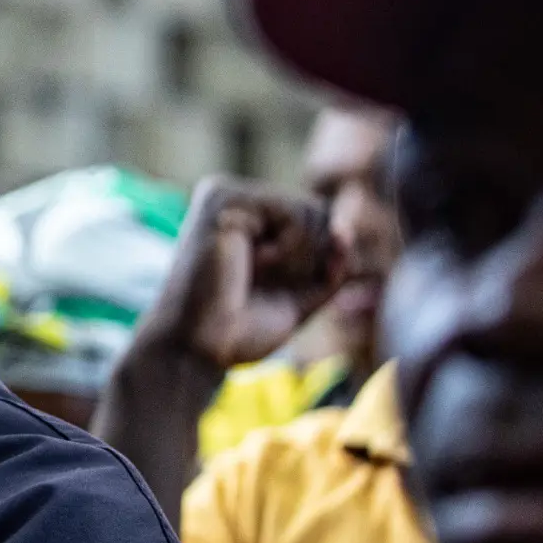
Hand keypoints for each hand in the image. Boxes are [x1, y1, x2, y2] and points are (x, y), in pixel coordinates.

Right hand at [136, 178, 342, 372]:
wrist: (198, 349)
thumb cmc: (242, 327)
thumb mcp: (302, 294)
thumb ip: (331, 263)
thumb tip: (345, 229)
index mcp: (246, 214)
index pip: (318, 220)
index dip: (317, 263)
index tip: (273, 287)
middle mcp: (233, 195)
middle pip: (319, 213)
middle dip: (310, 260)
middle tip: (262, 282)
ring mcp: (226, 194)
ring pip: (313, 212)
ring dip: (297, 259)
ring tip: (252, 273)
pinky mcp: (225, 200)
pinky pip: (296, 217)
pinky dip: (287, 252)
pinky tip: (251, 264)